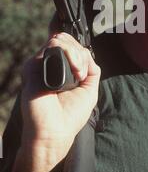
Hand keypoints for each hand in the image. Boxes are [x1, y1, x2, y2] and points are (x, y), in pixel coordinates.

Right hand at [20, 32, 99, 158]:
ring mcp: (39, 65)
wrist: (55, 131)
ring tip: (79, 73)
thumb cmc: (70, 115)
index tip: (85, 74)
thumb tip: (89, 54)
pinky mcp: (32, 67)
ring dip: (76, 53)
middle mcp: (48, 65)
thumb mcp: (89, 90)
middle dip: (79, 52)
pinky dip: (69, 54)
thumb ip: (92, 70)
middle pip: (65, 40)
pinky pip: (52, 46)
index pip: (70, 46)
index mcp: (60, 69)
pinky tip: (75, 73)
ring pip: (59, 40)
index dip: (81, 53)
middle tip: (82, 73)